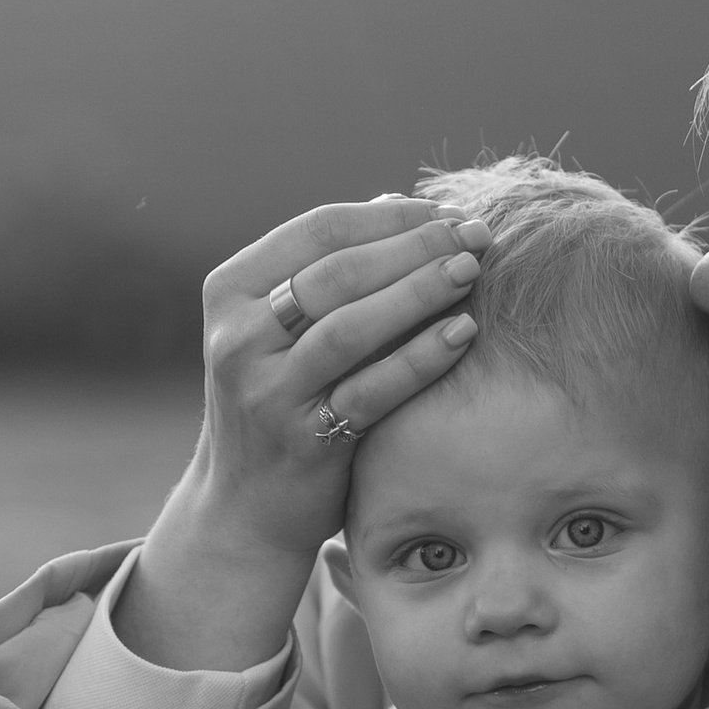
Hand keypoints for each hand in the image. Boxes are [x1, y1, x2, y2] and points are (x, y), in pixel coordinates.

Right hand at [114, 199, 492, 671]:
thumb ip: (327, 269)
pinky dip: (420, 358)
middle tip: (477, 234)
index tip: (449, 212)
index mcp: (230, 291)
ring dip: (418, 293)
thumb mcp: (281, 328)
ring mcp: (265, 391)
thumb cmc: (280, 397)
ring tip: (472, 271)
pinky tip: (464, 334)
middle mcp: (238, 337)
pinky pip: (371, 391)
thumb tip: (400, 203)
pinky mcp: (302, 440)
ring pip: (350, 327)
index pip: (319, 230)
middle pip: (337, 273)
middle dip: (415, 247)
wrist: (245, 505)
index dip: (392, 217)